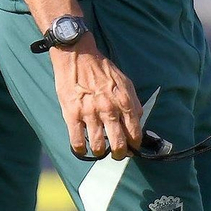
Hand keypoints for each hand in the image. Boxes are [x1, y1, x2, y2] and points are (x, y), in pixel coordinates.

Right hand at [53, 36, 142, 158]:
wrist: (78, 56)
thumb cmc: (102, 70)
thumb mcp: (125, 83)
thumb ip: (133, 103)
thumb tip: (138, 122)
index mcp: (124, 102)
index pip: (135, 133)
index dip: (134, 145)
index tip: (131, 147)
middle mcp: (109, 109)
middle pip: (119, 144)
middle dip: (120, 154)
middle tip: (117, 154)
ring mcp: (90, 113)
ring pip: (98, 146)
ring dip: (101, 152)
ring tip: (100, 150)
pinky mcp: (72, 114)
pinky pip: (77, 141)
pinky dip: (80, 150)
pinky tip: (82, 149)